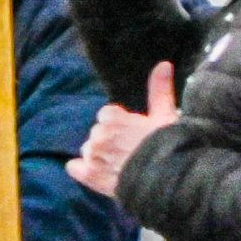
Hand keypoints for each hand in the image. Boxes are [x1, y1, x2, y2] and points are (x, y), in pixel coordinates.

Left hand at [68, 62, 179, 200]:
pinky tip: (95, 172)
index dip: (120, 123)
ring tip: (120, 162)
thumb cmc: (166, 144)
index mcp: (112, 118)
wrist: (165, 177)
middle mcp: (97, 136)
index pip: (107, 115)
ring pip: (89, 150)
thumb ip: (159, 89)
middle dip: (110, 138)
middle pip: (98, 133)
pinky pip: (74, 168)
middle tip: (130, 149)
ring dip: (100, 154)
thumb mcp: (165, 114)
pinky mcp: (89, 175)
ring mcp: (91, 156)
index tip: (133, 132)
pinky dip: (81, 169)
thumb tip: (162, 64)